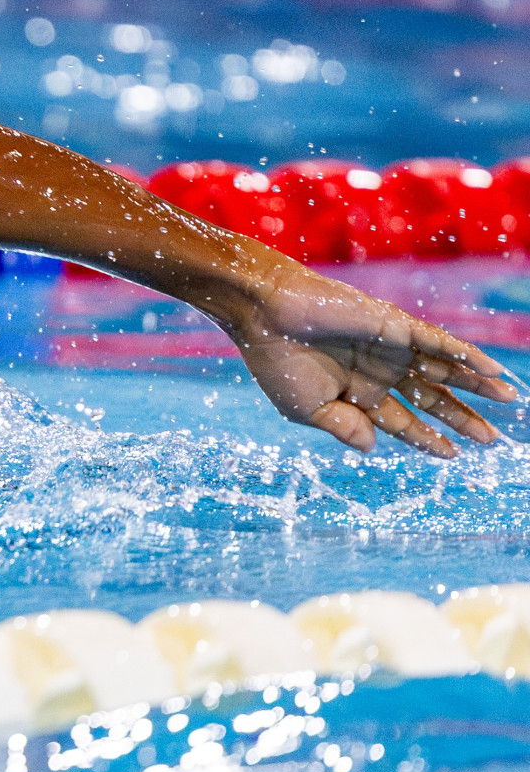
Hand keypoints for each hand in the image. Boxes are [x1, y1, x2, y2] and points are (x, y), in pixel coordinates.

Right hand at [229, 265, 517, 456]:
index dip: (427, 439)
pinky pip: (440, 343)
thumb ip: (342, 428)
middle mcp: (379, 372)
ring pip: (442, 370)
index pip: (401, 421)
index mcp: (355, 395)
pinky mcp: (396, 327)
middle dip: (461, 418)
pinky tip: (492, 369)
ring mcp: (390, 348)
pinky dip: (468, 355)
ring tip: (508, 399)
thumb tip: (374, 447)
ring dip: (475, 386)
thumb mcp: (306, 410)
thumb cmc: (277, 363)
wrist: (266, 316)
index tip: (453, 455)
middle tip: (492, 439)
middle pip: (430, 398)